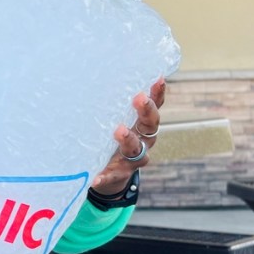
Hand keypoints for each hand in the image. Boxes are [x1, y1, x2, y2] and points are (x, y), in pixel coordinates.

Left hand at [91, 77, 165, 195]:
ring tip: (119, 131)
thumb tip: (95, 76)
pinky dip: (105, 176)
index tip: (158, 79)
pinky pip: (112, 175)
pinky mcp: (118, 174)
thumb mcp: (113, 120)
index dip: (158, 94)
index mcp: (142, 125)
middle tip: (139, 98)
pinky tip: (95, 177)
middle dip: (146, 111)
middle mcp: (143, 140)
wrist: (109, 174)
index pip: (154, 106)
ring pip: (135, 149)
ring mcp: (133, 159)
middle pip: (151, 124)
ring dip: (128, 139)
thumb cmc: (111, 139)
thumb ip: (111, 105)